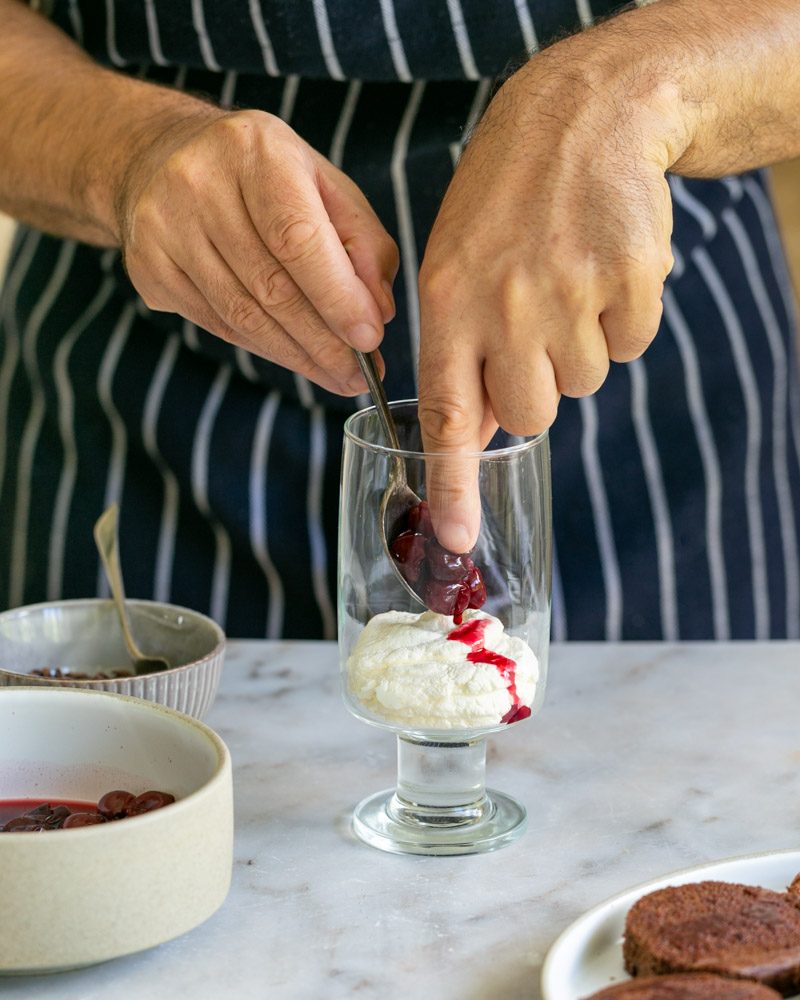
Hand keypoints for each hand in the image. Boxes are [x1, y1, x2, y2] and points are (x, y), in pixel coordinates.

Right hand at [116, 109, 398, 394]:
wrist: (157, 156)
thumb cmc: (262, 174)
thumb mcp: (322, 183)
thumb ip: (363, 240)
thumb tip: (379, 310)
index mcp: (255, 151)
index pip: (297, 238)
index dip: (337, 297)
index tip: (370, 340)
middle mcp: (199, 185)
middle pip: (270, 286)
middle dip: (323, 342)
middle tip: (360, 376)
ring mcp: (164, 229)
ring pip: (242, 315)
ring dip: (297, 356)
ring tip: (337, 376)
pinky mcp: (148, 268)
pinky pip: (217, 325)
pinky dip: (264, 348)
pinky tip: (296, 359)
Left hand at [418, 32, 680, 551]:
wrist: (580, 118)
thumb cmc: (505, 202)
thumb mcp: (453, 267)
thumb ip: (458, 354)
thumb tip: (471, 437)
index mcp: (448, 303)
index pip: (447, 414)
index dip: (452, 483)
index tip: (456, 538)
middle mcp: (506, 305)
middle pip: (528, 415)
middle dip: (533, 390)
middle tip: (532, 328)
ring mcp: (570, 293)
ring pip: (581, 385)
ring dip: (576, 348)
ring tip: (564, 281)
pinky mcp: (629, 281)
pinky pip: (628, 348)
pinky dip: (618, 321)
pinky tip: (600, 270)